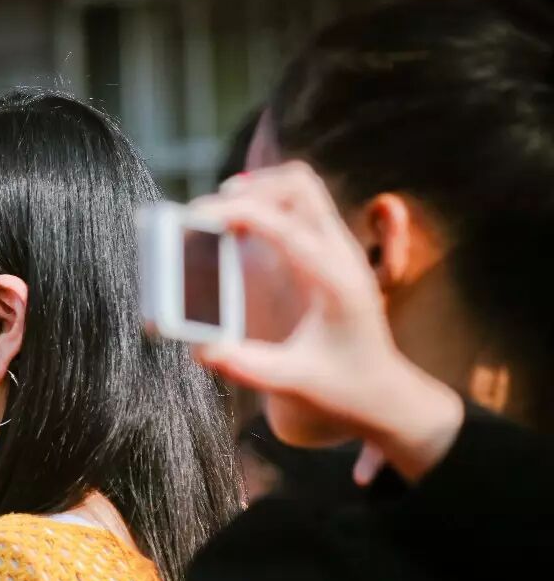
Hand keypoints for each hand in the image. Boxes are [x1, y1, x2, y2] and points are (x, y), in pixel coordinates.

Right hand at [192, 162, 462, 482]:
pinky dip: (265, 203)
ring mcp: (339, 249)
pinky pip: (299, 206)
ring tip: (216, 215)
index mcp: (336, 282)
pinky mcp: (330, 252)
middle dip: (248, 190)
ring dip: (257, 190)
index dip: (239, 212)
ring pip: (301, 187)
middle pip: (299, 186)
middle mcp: (342, 256)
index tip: (197, 217)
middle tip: (205, 214)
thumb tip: (201, 349)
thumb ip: (248, 366)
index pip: (286, 225)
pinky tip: (236, 226)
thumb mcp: (295, 383)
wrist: (382, 393)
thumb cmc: (342, 389)